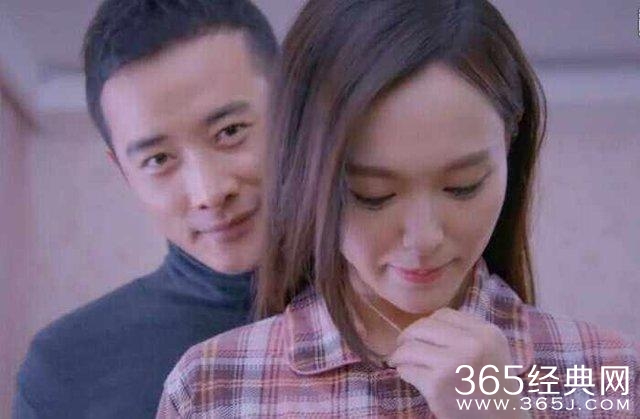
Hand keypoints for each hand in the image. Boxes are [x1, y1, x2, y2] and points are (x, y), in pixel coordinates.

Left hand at [387, 308, 528, 418]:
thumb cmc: (493, 385)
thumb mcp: (490, 349)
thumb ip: (466, 333)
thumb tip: (425, 325)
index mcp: (485, 333)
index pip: (444, 315)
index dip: (428, 323)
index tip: (421, 334)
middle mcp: (471, 345)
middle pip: (423, 327)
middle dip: (407, 335)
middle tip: (401, 344)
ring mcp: (452, 364)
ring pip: (410, 348)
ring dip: (400, 354)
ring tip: (398, 360)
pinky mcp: (437, 385)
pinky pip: (408, 370)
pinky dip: (403, 371)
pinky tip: (408, 375)